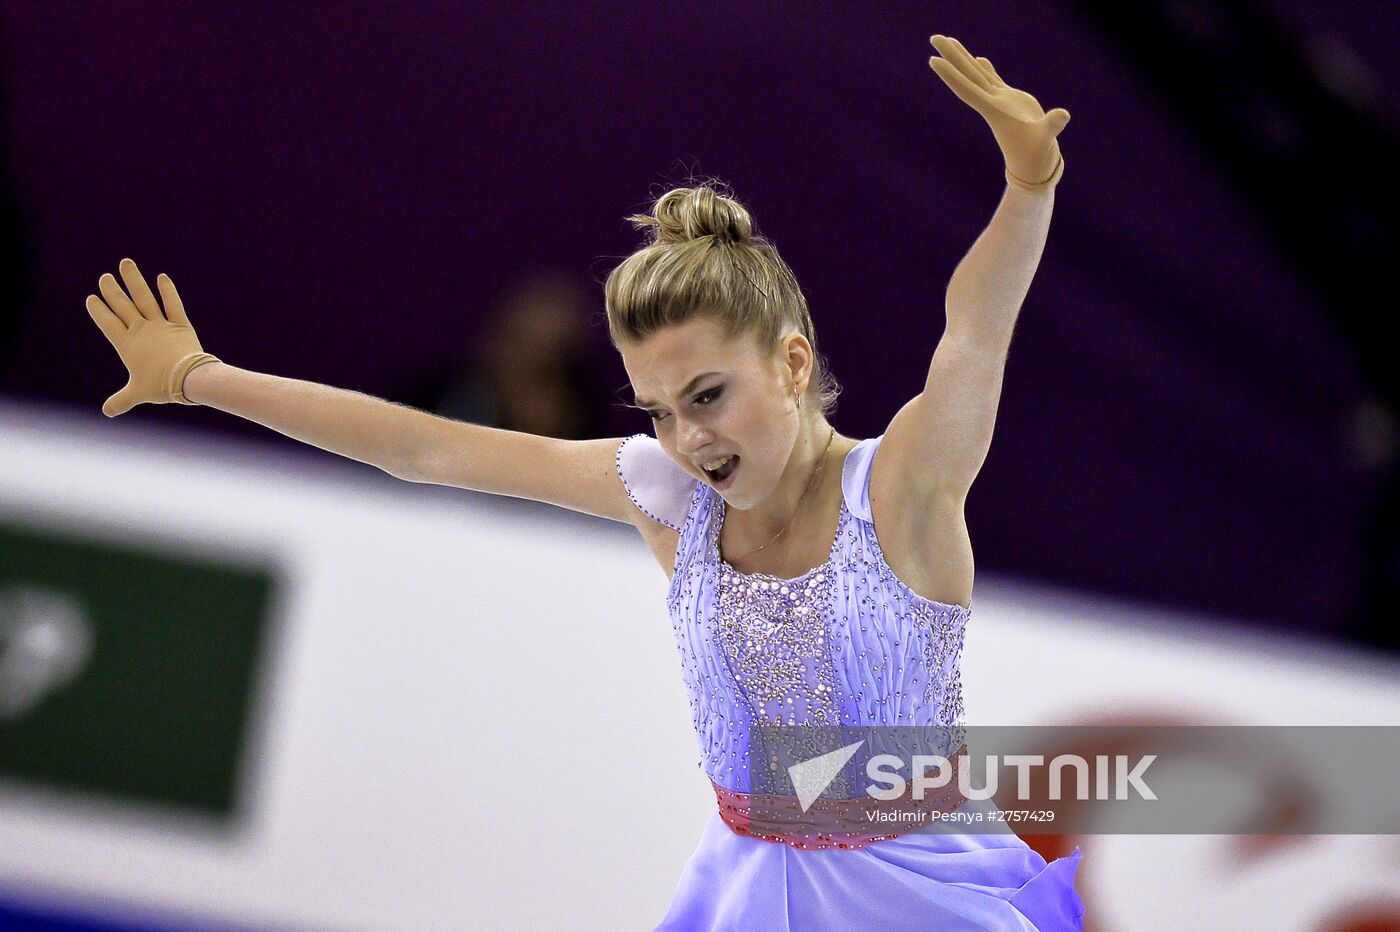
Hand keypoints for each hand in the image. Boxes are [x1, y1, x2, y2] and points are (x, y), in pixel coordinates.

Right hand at [85, 258, 219, 416]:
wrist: (187, 379)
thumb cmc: (160, 386)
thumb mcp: (137, 393)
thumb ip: (121, 400)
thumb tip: (107, 412)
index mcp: (127, 344)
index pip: (107, 322)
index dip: (99, 310)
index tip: (92, 298)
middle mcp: (141, 330)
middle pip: (123, 305)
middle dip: (112, 290)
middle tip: (104, 277)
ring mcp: (161, 325)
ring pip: (144, 298)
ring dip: (134, 281)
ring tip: (126, 263)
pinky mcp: (181, 324)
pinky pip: (174, 304)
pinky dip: (168, 291)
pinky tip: (162, 277)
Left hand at [927, 35, 1070, 190]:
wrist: (1034, 164)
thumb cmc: (1037, 153)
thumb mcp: (1046, 139)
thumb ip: (1052, 127)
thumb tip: (1062, 116)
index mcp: (994, 111)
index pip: (967, 89)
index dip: (951, 75)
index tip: (934, 60)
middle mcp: (992, 103)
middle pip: (967, 75)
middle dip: (952, 56)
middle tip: (934, 37)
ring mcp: (1000, 101)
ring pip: (978, 74)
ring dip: (963, 58)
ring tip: (949, 41)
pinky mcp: (1010, 100)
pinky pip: (993, 80)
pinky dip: (985, 69)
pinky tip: (976, 58)